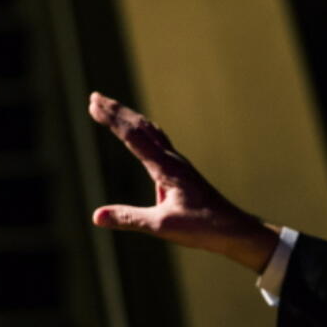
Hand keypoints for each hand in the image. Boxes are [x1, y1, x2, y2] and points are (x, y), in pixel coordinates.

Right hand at [88, 92, 278, 272]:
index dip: (112, 119)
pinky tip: (141, 131)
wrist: (233, 228)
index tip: (93, 105)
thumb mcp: (161, 226)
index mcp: (166, 168)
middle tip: (94, 97)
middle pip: (140, 127)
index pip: (133, 136)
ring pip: (150, 131)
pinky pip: (158, 141)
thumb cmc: (202, 227)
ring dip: (129, 117)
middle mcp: (172, 159)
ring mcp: (178, 163)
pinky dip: (143, 129)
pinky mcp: (180, 170)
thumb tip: (96, 216)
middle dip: (116, 111)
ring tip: (111, 107)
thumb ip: (129, 219)